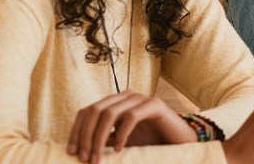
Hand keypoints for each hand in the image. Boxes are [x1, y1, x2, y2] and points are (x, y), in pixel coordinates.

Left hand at [67, 92, 195, 163]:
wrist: (182, 141)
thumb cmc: (152, 142)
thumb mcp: (122, 142)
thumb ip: (104, 140)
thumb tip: (80, 149)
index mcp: (115, 102)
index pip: (87, 111)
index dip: (76, 131)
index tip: (71, 152)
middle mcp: (125, 96)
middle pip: (94, 111)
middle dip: (85, 136)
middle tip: (84, 159)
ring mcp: (140, 98)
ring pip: (109, 113)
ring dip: (99, 138)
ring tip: (97, 159)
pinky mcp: (155, 105)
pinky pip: (131, 116)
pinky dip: (122, 135)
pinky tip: (120, 150)